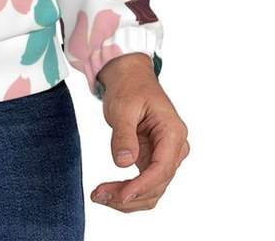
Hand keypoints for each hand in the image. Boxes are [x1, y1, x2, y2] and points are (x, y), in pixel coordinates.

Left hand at [90, 52, 189, 211]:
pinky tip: (108, 192)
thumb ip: (123, 134)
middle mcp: (174, 148)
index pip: (162, 168)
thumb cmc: (129, 86)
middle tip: (100, 196)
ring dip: (128, 199)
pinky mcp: (152, 159)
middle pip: (157, 184)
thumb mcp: (123, 106)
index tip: (121, 195)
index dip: (142, 185)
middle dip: (130, 196)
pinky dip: (127, 191)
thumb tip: (123, 162)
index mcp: (173, 133)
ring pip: (152, 190)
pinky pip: (144, 183)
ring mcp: (165, 156)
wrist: (129, 76)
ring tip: (100, 197)